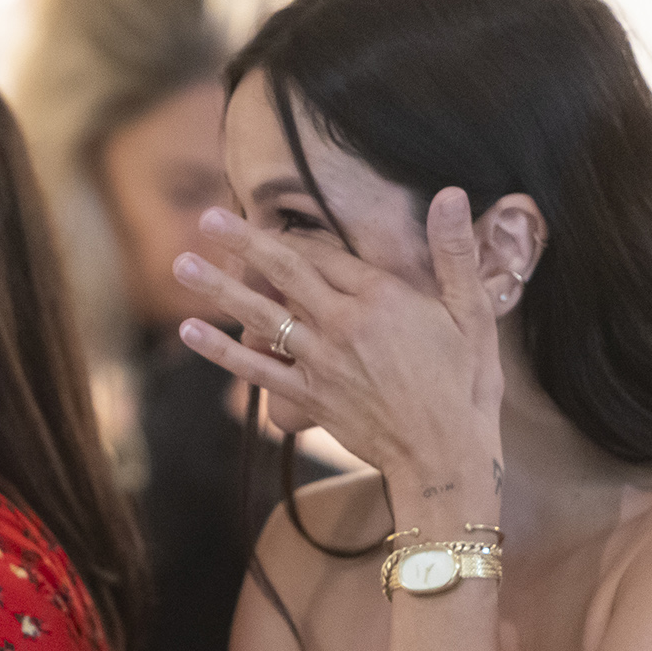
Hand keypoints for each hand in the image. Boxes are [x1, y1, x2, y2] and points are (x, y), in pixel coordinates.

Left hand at [172, 187, 504, 482]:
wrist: (445, 458)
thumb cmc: (465, 385)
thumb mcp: (471, 313)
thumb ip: (454, 252)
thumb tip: (450, 192)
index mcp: (381, 299)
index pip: (326, 254)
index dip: (295, 235)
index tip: (271, 220)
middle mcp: (343, 326)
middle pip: (284, 274)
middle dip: (243, 243)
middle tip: (207, 218)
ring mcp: (320, 363)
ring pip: (260, 317)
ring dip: (218, 290)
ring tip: (180, 265)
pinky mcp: (308, 399)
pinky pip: (256, 371)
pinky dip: (221, 351)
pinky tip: (189, 331)